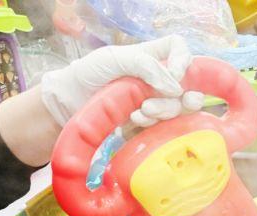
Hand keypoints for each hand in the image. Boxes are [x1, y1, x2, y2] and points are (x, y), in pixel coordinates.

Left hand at [41, 36, 204, 127]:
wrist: (70, 104)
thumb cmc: (88, 74)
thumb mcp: (113, 60)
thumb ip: (145, 66)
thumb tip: (175, 87)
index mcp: (151, 56)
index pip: (179, 49)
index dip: (184, 61)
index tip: (175, 75)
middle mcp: (158, 78)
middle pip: (186, 85)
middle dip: (178, 98)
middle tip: (153, 104)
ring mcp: (156, 101)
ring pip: (178, 107)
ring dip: (162, 111)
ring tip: (138, 112)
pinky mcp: (150, 122)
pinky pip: (165, 124)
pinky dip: (153, 123)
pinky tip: (134, 120)